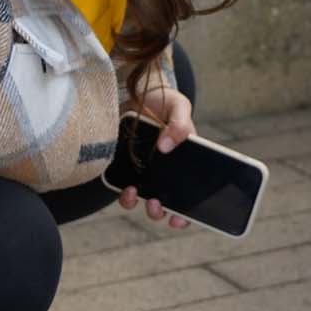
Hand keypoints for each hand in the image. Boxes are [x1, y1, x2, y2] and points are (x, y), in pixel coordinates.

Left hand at [119, 68, 192, 228]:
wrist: (135, 91)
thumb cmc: (163, 100)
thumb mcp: (178, 106)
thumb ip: (180, 124)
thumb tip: (166, 146)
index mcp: (183, 163)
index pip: (188, 197)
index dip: (186, 213)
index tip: (179, 219)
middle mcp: (162, 173)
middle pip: (163, 204)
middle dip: (159, 212)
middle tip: (156, 204)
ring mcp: (141, 172)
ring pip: (140, 200)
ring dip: (139, 205)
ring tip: (136, 194)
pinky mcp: (122, 167)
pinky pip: (122, 188)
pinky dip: (124, 193)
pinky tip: (126, 186)